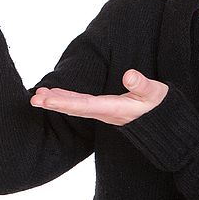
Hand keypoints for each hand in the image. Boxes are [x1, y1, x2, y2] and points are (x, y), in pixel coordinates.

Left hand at [30, 69, 168, 126]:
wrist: (165, 124)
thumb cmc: (160, 106)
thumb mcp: (155, 93)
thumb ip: (142, 85)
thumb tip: (129, 76)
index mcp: (114, 109)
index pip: (84, 105)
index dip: (64, 102)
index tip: (46, 99)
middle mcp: (105, 112)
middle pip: (75, 108)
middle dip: (54, 103)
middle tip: (34, 99)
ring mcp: (103, 112)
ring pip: (75, 107)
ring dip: (56, 101)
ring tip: (38, 95)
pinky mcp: (103, 109)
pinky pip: (80, 105)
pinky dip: (65, 100)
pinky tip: (54, 95)